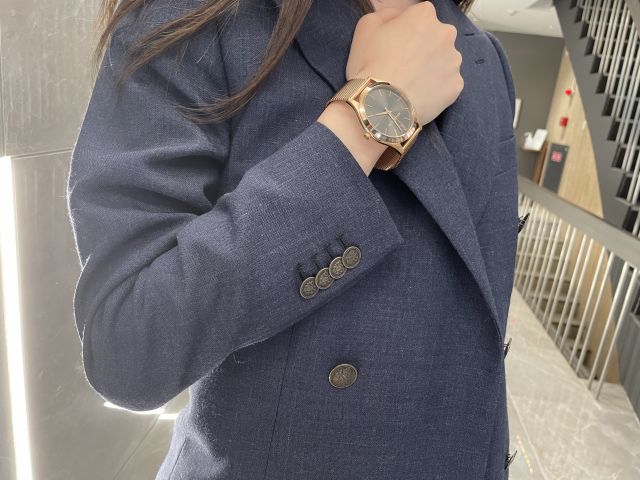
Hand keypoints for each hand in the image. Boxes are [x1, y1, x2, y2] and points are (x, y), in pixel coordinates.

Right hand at [345, 1, 463, 125]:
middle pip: (435, 37)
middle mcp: (446, 34)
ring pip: (443, 61)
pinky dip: (435, 88)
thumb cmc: (371, 65)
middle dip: (423, 48)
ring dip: (431, 68)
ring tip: (411, 83)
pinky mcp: (456, 86)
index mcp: (424, 16)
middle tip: (403, 66)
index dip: (406, 31)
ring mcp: (454, 61)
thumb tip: (397, 17)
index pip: (419, 16)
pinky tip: (419, 95)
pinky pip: (447, 84)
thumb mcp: (365, 27)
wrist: (381, 106)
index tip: (395, 46)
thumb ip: (386, 14)